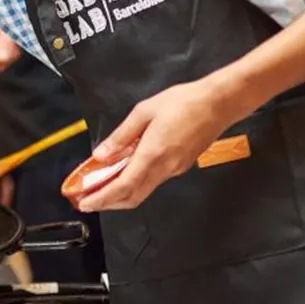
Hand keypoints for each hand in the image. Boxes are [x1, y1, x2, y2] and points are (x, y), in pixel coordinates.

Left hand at [76, 79, 241, 211]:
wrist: (218, 104)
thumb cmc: (183, 102)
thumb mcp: (143, 112)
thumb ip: (121, 136)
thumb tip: (100, 155)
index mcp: (153, 154)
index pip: (123, 186)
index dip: (102, 198)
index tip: (85, 203)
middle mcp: (165, 168)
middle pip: (133, 196)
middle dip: (107, 202)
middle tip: (86, 201)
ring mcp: (174, 169)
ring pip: (143, 191)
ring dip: (120, 195)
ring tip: (99, 189)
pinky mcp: (180, 166)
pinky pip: (153, 181)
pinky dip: (134, 184)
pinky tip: (122, 174)